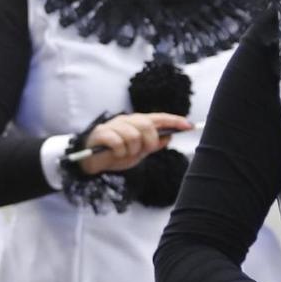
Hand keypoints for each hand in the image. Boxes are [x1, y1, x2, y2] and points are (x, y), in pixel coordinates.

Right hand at [78, 111, 192, 174]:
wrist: (91, 163)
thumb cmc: (116, 156)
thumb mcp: (139, 153)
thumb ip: (153, 145)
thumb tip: (169, 137)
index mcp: (137, 123)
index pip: (158, 118)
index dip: (174, 120)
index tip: (189, 125)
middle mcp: (126, 121)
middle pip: (146, 125)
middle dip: (149, 141)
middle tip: (143, 150)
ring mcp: (113, 126)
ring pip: (132, 136)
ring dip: (131, 150)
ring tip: (123, 154)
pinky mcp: (101, 133)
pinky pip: (117, 143)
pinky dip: (118, 152)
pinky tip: (113, 154)